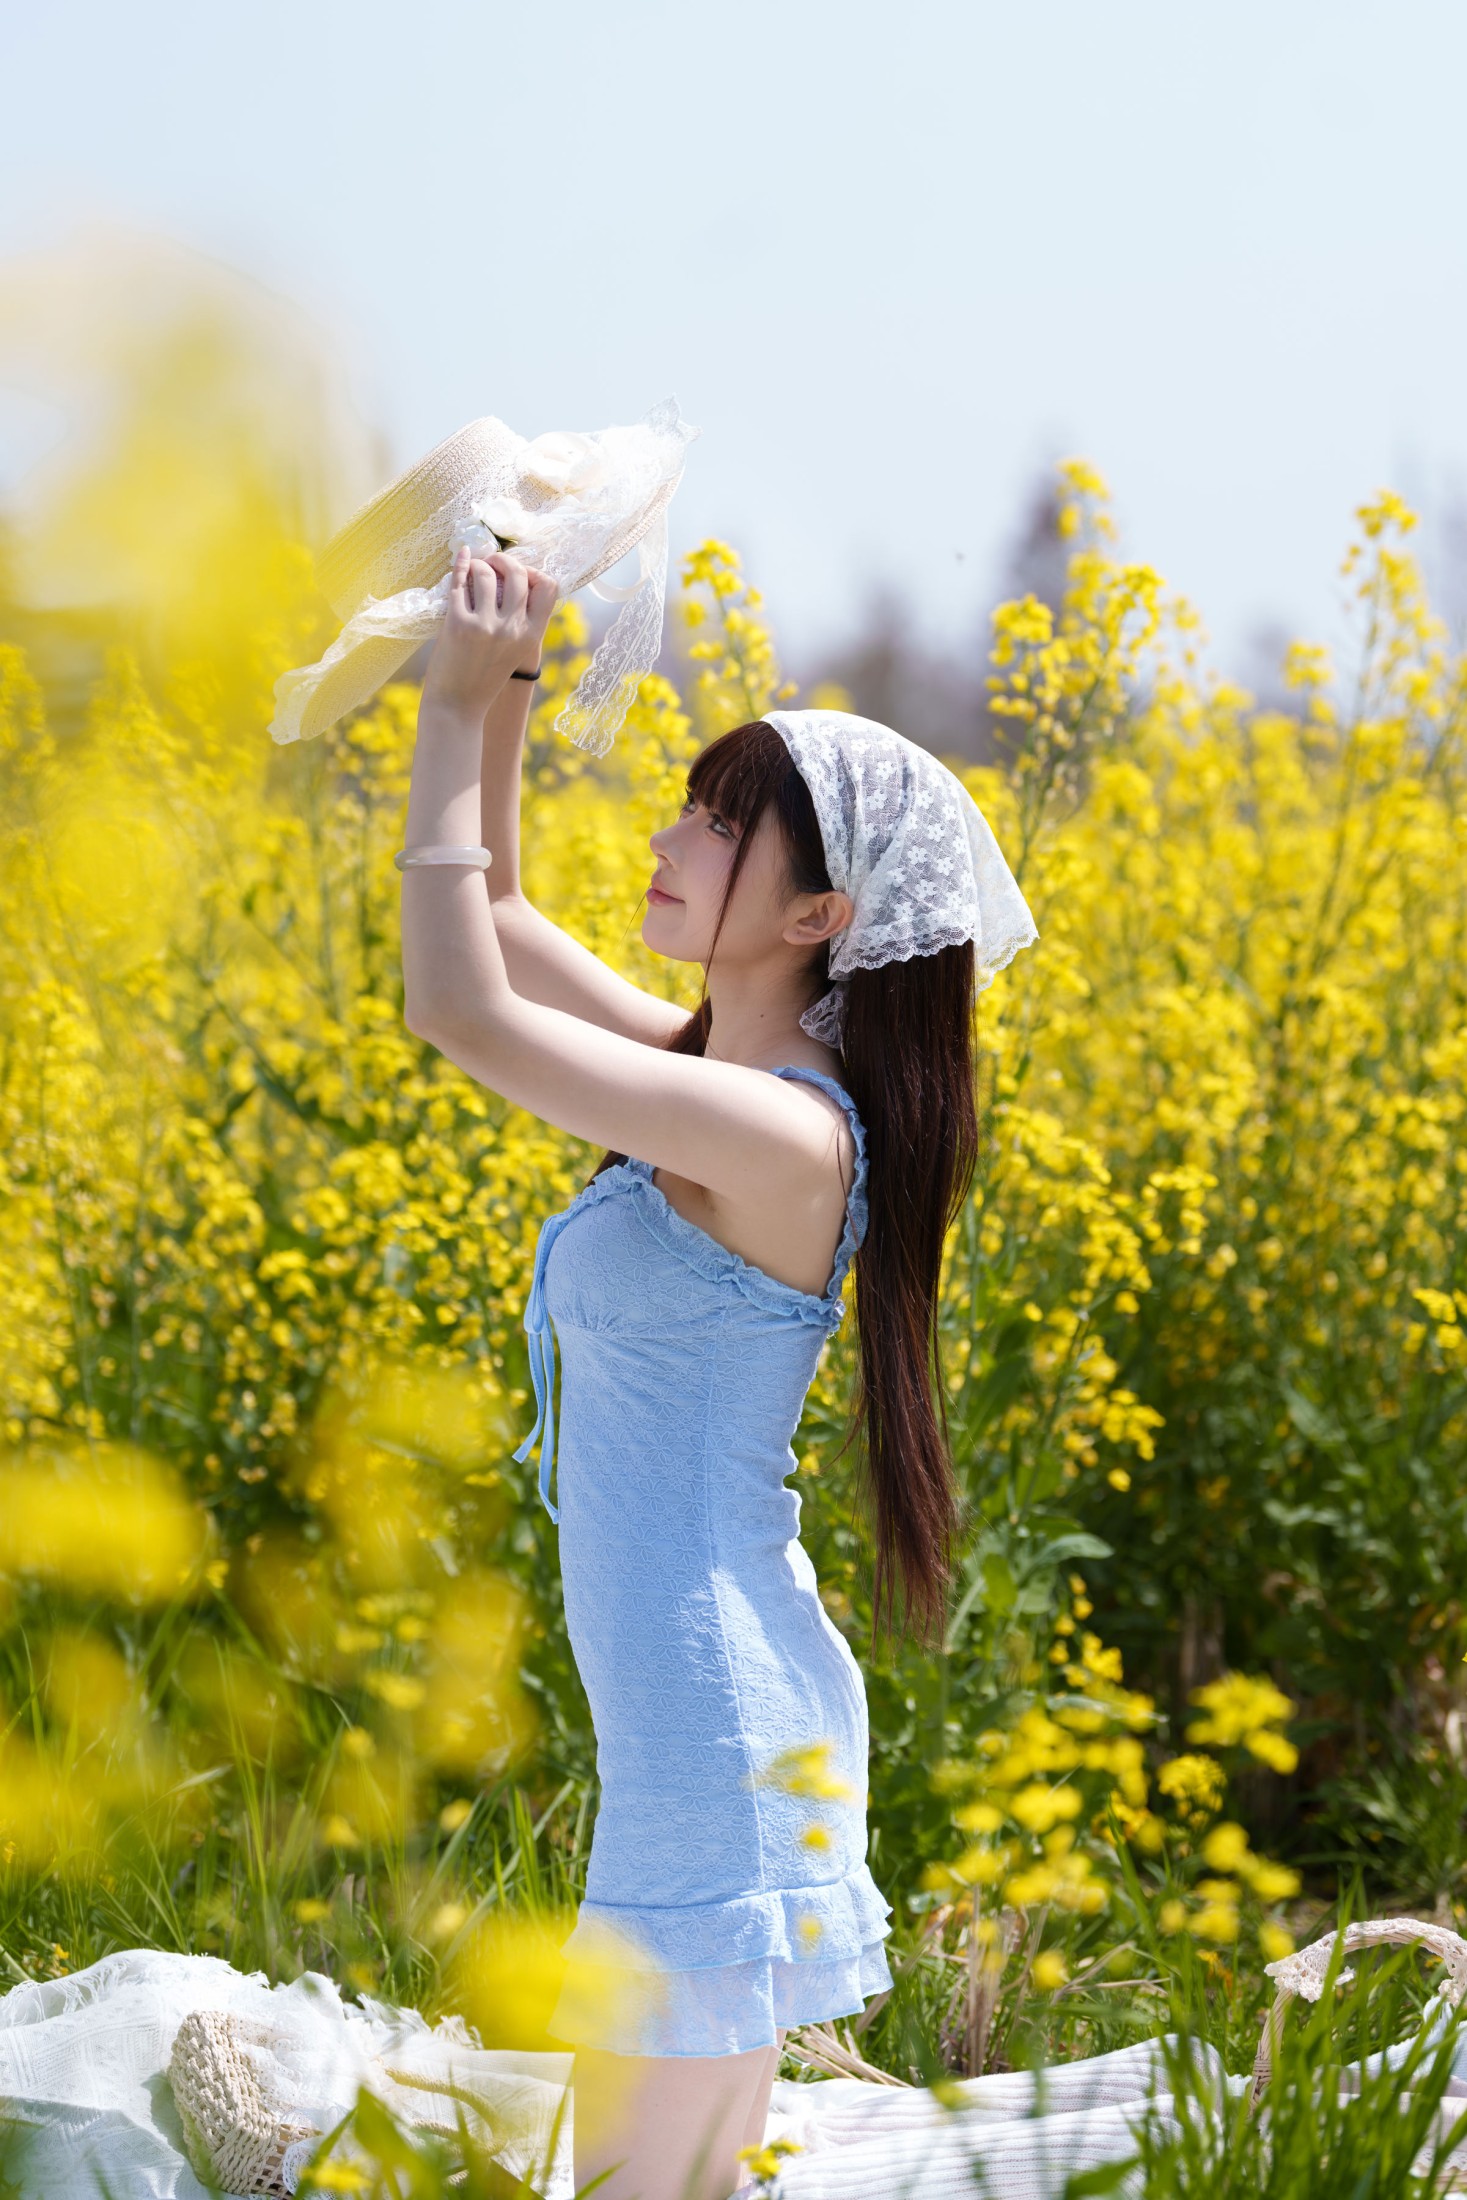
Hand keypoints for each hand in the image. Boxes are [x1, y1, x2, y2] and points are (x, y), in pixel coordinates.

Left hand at [421, 548, 558, 719]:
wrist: (457, 707)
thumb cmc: (484, 680)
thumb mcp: (515, 652)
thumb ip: (520, 622)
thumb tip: (516, 579)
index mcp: (531, 636)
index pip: (549, 587)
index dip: (535, 572)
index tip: (520, 574)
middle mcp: (512, 629)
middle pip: (518, 573)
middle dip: (504, 559)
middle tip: (493, 562)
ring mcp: (485, 626)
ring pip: (486, 573)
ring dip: (479, 564)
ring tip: (473, 569)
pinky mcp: (458, 624)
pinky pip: (459, 582)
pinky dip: (460, 564)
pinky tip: (462, 556)